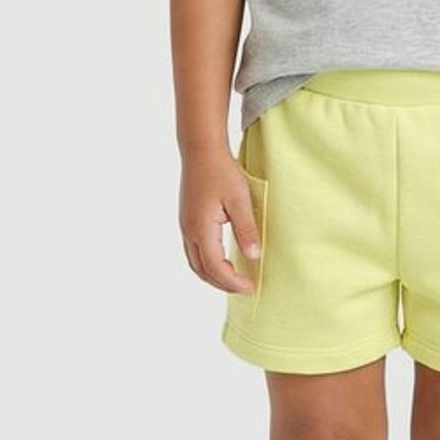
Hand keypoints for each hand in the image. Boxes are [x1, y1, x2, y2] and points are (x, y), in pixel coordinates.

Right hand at [181, 150, 262, 294]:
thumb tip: (253, 256)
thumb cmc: (221, 172)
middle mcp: (189, 232)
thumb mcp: (240, 200)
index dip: (232, 282)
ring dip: (213, 275)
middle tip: (244, 288)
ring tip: (234, 279)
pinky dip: (207, 263)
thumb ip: (246, 230)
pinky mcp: (187, 221)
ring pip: (195, 263)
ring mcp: (185, 227)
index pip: (215, 268)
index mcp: (201, 229)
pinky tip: (221, 261)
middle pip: (202, 270)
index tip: (250, 287)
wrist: (201, 151)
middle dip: (222, 284)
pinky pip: (193, 251)